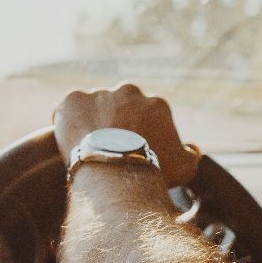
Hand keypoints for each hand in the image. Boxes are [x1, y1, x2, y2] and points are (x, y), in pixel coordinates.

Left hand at [52, 83, 201, 187]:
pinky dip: (68, 123)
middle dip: (117, 123)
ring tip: (89, 149)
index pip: (148, 116)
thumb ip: (192, 154)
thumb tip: (192, 147)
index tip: (132, 151)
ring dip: (92, 122)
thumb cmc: (153, 170)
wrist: (115, 171)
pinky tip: (71, 143)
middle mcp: (129, 91)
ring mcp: (100, 93)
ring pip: (94, 108)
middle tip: (110, 150)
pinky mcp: (73, 100)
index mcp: (156, 104)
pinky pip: (68, 111)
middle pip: (121, 107)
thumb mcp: (185, 167)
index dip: (140, 135)